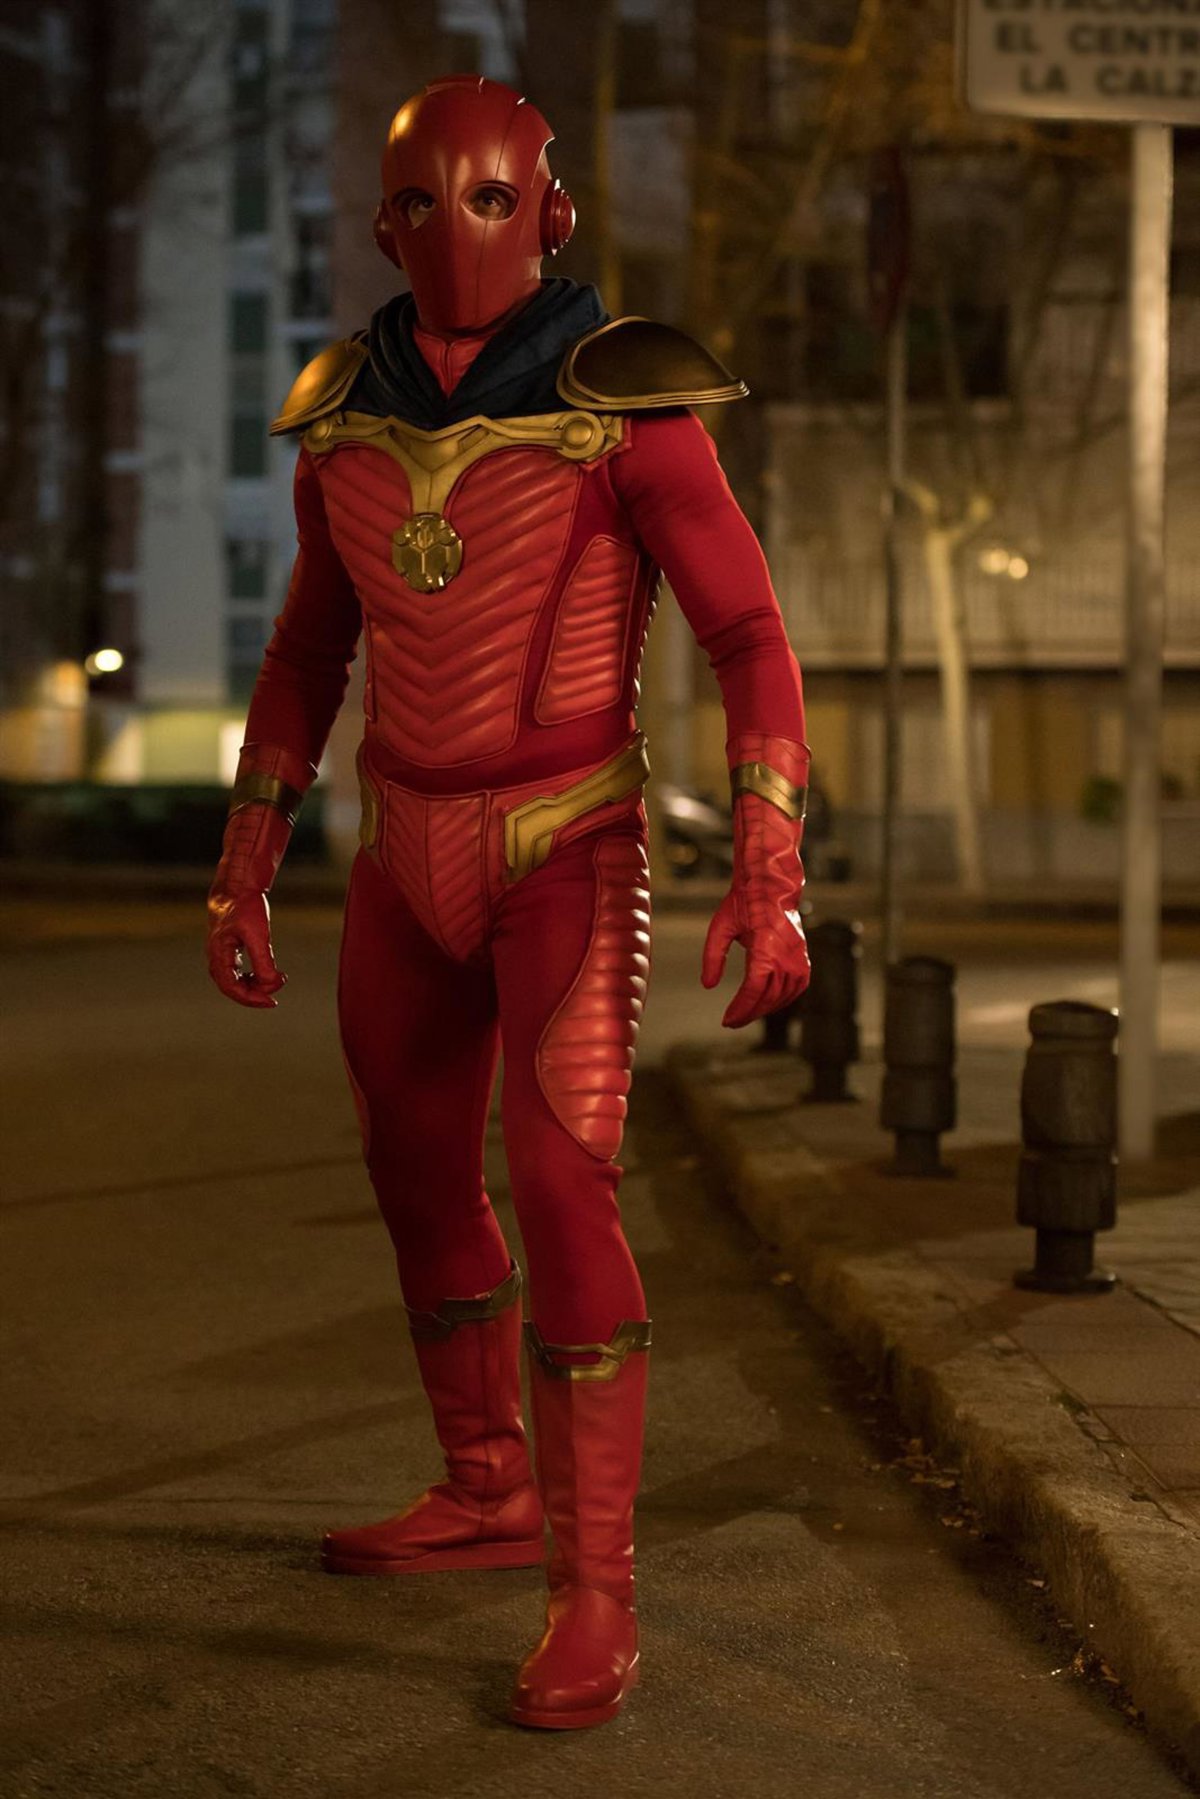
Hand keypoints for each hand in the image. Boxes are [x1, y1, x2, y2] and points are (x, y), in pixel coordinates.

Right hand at [207, 890, 286, 1007]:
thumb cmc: (246, 907)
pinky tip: (263, 975)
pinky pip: (236, 971)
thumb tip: (272, 984)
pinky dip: (250, 977)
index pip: (231, 987)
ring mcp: (220, 953)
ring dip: (252, 986)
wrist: (238, 887)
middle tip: (273, 999)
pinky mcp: (228, 949)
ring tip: (273, 983)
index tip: (272, 1001)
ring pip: (233, 980)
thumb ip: (264, 961)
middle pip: (231, 987)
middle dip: (252, 995)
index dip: (251, 999)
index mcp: (219, 954)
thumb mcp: (259, 934)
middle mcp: (216, 956)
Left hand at [702, 889, 808, 1027]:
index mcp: (766, 947)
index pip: (754, 989)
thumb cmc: (743, 903)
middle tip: (731, 1022)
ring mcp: (799, 957)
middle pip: (768, 997)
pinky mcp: (804, 958)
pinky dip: (783, 999)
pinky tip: (767, 1003)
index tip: (726, 1020)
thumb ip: (713, 957)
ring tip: (746, 1014)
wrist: (772, 885)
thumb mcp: (720, 927)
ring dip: (764, 1009)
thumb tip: (707, 985)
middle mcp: (786, 955)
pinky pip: (797, 988)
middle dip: (749, 1013)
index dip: (740, 1009)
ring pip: (783, 995)